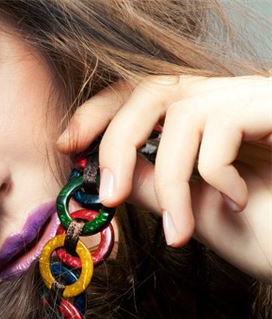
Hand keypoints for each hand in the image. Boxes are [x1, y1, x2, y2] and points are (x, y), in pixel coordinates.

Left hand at [55, 75, 271, 281]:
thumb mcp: (196, 211)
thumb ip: (152, 185)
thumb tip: (106, 170)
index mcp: (204, 120)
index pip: (140, 94)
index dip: (98, 112)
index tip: (67, 143)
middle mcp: (227, 100)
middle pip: (150, 88)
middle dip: (116, 140)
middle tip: (105, 195)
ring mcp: (254, 102)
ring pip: (179, 110)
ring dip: (166, 179)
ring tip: (177, 228)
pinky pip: (219, 124)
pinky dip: (212, 174)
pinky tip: (236, 200)